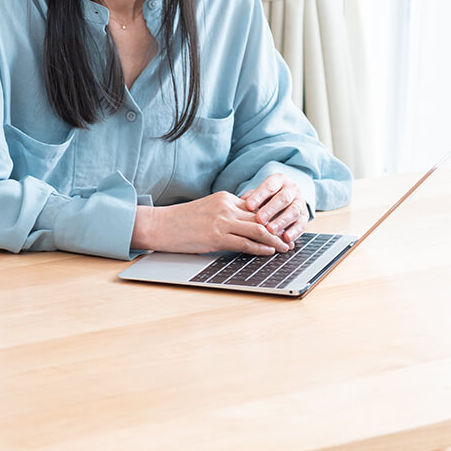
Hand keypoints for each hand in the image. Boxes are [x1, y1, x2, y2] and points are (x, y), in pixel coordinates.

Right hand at [131, 191, 291, 255]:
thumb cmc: (181, 221)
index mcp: (224, 198)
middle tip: (291, 238)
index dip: (272, 218)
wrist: (160, 225)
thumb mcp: (207, 210)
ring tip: (285, 247)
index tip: (282, 226)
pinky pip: (245, 243)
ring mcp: (221, 221)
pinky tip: (269, 252)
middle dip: (279, 229)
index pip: (255, 208)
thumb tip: (246, 226)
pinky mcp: (216, 236)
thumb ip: (227, 214)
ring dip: (275, 240)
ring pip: (258, 230)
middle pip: (261, 218)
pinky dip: (260, 248)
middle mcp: (226, 206)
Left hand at [241, 174, 309, 245]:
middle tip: (259, 219)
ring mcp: (300, 202)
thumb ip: (251, 198)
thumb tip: (239, 204)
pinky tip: (286, 239)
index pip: (269, 185)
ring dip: (282, 222)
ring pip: (293, 211)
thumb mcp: (259, 194)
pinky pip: (302, 224)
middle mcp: (292, 189)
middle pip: (283, 198)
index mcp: (279, 180)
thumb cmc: (266, 197)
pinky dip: (294, 232)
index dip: (259, 196)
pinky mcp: (305, 217)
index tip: (248, 205)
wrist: (287, 198)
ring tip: (271, 231)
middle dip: (271, 209)